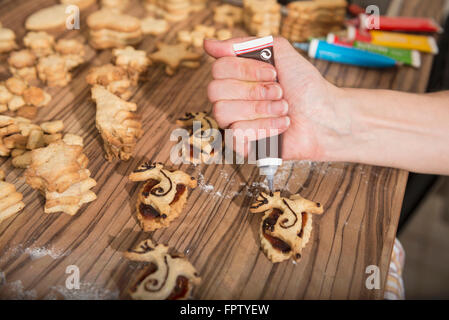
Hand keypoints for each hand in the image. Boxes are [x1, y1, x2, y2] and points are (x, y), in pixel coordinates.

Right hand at [204, 37, 349, 160]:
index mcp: (236, 78)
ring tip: (283, 109)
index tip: (273, 72)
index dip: (245, 69)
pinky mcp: (242, 145)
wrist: (325, 115)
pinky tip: (281, 126)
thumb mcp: (277, 51)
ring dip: (260, 108)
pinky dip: (264, 127)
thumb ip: (243, 44)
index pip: (218, 68)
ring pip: (222, 112)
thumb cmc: (304, 86)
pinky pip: (235, 133)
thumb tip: (208, 44)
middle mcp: (231, 99)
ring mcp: (234, 123)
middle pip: (215, 90)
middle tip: (279, 92)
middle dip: (253, 90)